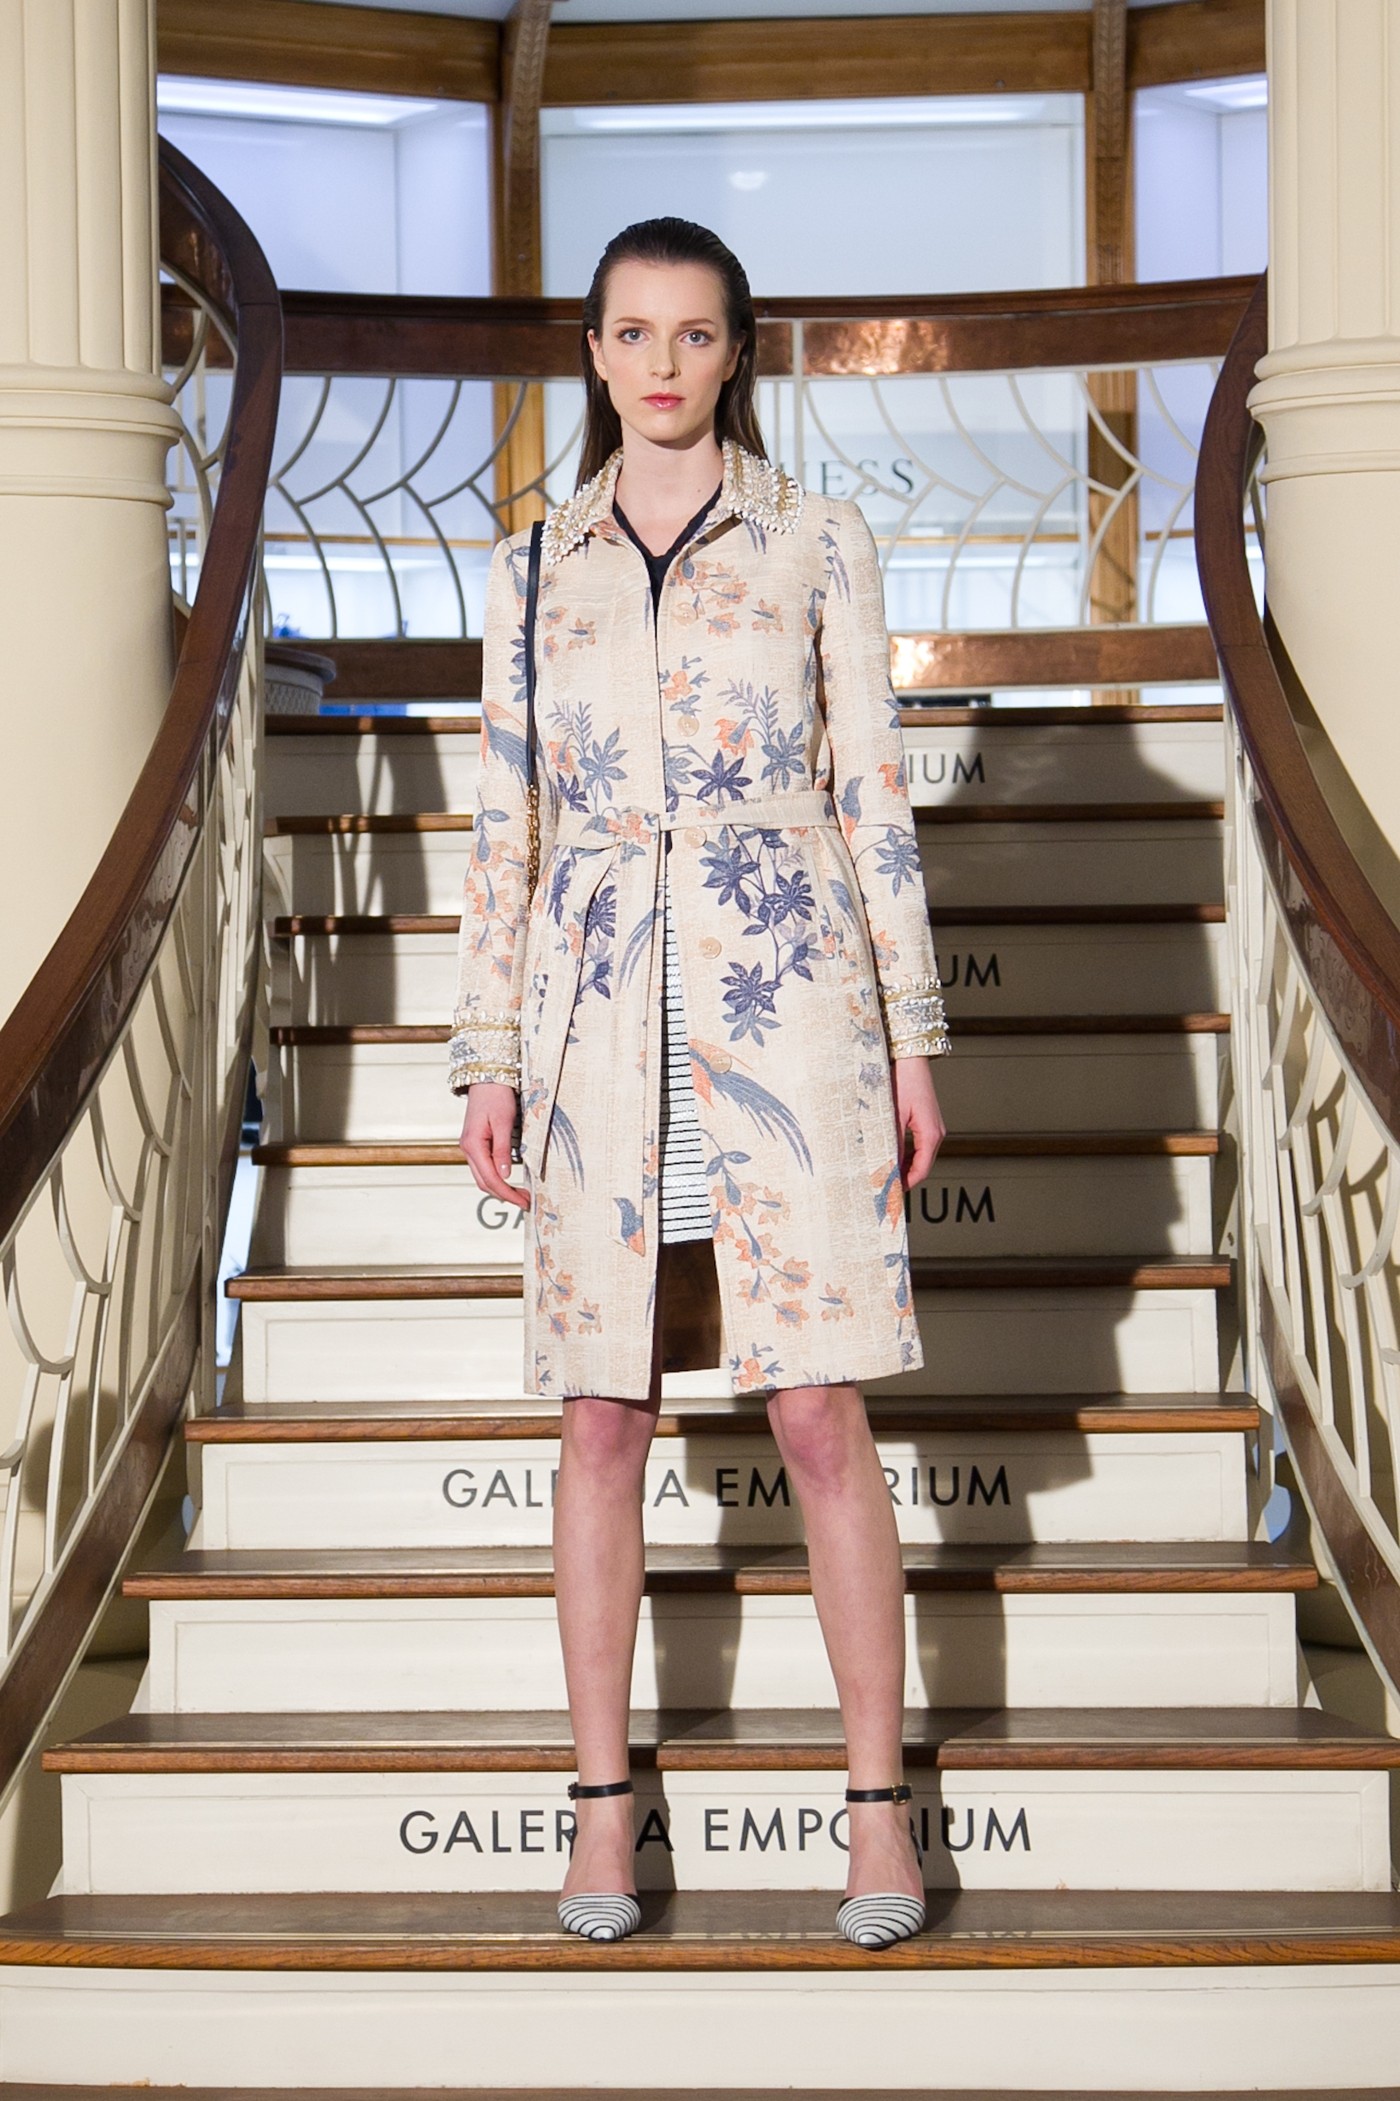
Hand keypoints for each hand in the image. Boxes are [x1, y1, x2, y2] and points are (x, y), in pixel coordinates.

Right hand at [460, 1083, 529, 1210]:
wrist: (486, 1077)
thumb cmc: (496, 1095)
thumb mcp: (504, 1122)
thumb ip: (502, 1150)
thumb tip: (505, 1175)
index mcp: (473, 1145)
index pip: (491, 1179)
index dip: (508, 1194)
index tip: (524, 1201)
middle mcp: (468, 1148)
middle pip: (484, 1182)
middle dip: (505, 1195)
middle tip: (526, 1201)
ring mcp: (470, 1147)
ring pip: (482, 1177)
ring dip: (500, 1188)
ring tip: (521, 1194)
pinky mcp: (476, 1143)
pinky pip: (483, 1167)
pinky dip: (496, 1177)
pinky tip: (509, 1180)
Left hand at [892, 1056, 944, 1192]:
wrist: (909, 1057)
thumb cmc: (902, 1080)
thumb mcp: (892, 1115)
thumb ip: (891, 1143)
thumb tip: (885, 1167)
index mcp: (931, 1134)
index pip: (921, 1170)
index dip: (905, 1185)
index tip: (889, 1194)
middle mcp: (936, 1132)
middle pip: (921, 1166)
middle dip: (902, 1178)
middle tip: (882, 1188)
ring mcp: (932, 1127)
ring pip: (918, 1157)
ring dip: (902, 1167)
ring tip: (882, 1174)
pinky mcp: (924, 1120)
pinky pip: (916, 1145)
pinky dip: (903, 1154)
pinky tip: (888, 1156)